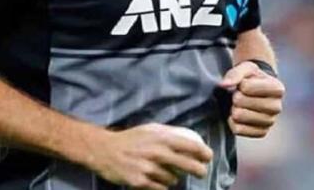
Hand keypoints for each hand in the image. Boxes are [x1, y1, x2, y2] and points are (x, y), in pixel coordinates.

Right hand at [86, 123, 212, 189]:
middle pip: (188, 165)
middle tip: (202, 172)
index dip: (203, 152)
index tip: (209, 157)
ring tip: (167, 173)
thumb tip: (190, 139)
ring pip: (174, 179)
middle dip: (199, 170)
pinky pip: (160, 187)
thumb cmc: (131, 139)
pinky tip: (157, 180)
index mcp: (161, 137)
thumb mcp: (150, 130)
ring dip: (174, 178)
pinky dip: (162, 185)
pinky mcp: (140, 182)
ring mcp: (148, 168)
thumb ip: (169, 134)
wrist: (105, 150)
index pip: (190, 145)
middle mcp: (157, 152)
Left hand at [219, 61, 284, 137]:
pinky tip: (239, 115)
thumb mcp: (246, 68)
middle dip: (236, 96)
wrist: (257, 92)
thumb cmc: (252, 78)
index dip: (240, 84)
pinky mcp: (261, 133)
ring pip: (238, 116)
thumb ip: (235, 73)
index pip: (246, 87)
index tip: (244, 84)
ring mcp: (270, 122)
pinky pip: (237, 129)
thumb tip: (224, 85)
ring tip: (241, 104)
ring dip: (234, 108)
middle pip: (241, 102)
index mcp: (277, 88)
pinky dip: (233, 121)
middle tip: (240, 95)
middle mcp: (277, 107)